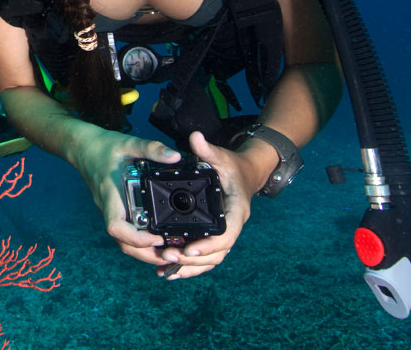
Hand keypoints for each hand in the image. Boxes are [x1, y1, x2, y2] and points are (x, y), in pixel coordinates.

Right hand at [72, 127, 182, 268]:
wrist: (82, 148)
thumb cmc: (104, 147)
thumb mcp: (129, 143)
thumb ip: (152, 149)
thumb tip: (174, 156)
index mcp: (111, 195)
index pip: (117, 227)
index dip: (136, 238)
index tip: (157, 238)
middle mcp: (110, 208)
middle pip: (123, 243)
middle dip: (146, 254)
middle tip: (173, 255)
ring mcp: (111, 212)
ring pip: (125, 242)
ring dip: (145, 252)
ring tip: (170, 251)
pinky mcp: (115, 211)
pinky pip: (127, 233)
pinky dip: (141, 242)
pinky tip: (159, 240)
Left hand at [154, 131, 260, 279]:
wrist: (245, 175)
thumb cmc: (233, 167)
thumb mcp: (221, 157)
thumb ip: (207, 150)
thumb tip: (194, 137)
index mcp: (236, 211)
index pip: (226, 234)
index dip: (208, 245)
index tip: (188, 249)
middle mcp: (232, 227)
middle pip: (216, 254)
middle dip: (192, 260)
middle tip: (168, 256)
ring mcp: (225, 234)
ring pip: (211, 261)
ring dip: (189, 268)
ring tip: (165, 269)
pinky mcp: (215, 238)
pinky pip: (206, 259)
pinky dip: (190, 268)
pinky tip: (170, 272)